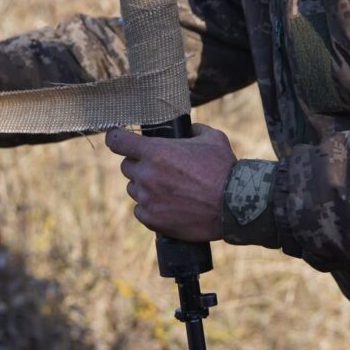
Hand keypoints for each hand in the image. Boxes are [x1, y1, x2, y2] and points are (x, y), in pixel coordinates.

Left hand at [105, 123, 236, 241]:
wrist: (234, 206)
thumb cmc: (224, 169)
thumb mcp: (212, 138)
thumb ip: (194, 130)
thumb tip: (188, 130)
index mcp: (155, 151)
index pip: (116, 141)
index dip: (115, 138)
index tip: (116, 138)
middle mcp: (146, 174)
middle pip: (126, 166)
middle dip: (140, 165)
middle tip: (160, 169)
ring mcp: (147, 198)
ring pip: (134, 188)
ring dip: (145, 187)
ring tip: (169, 189)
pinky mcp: (152, 219)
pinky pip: (141, 210)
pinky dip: (150, 207)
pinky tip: (168, 205)